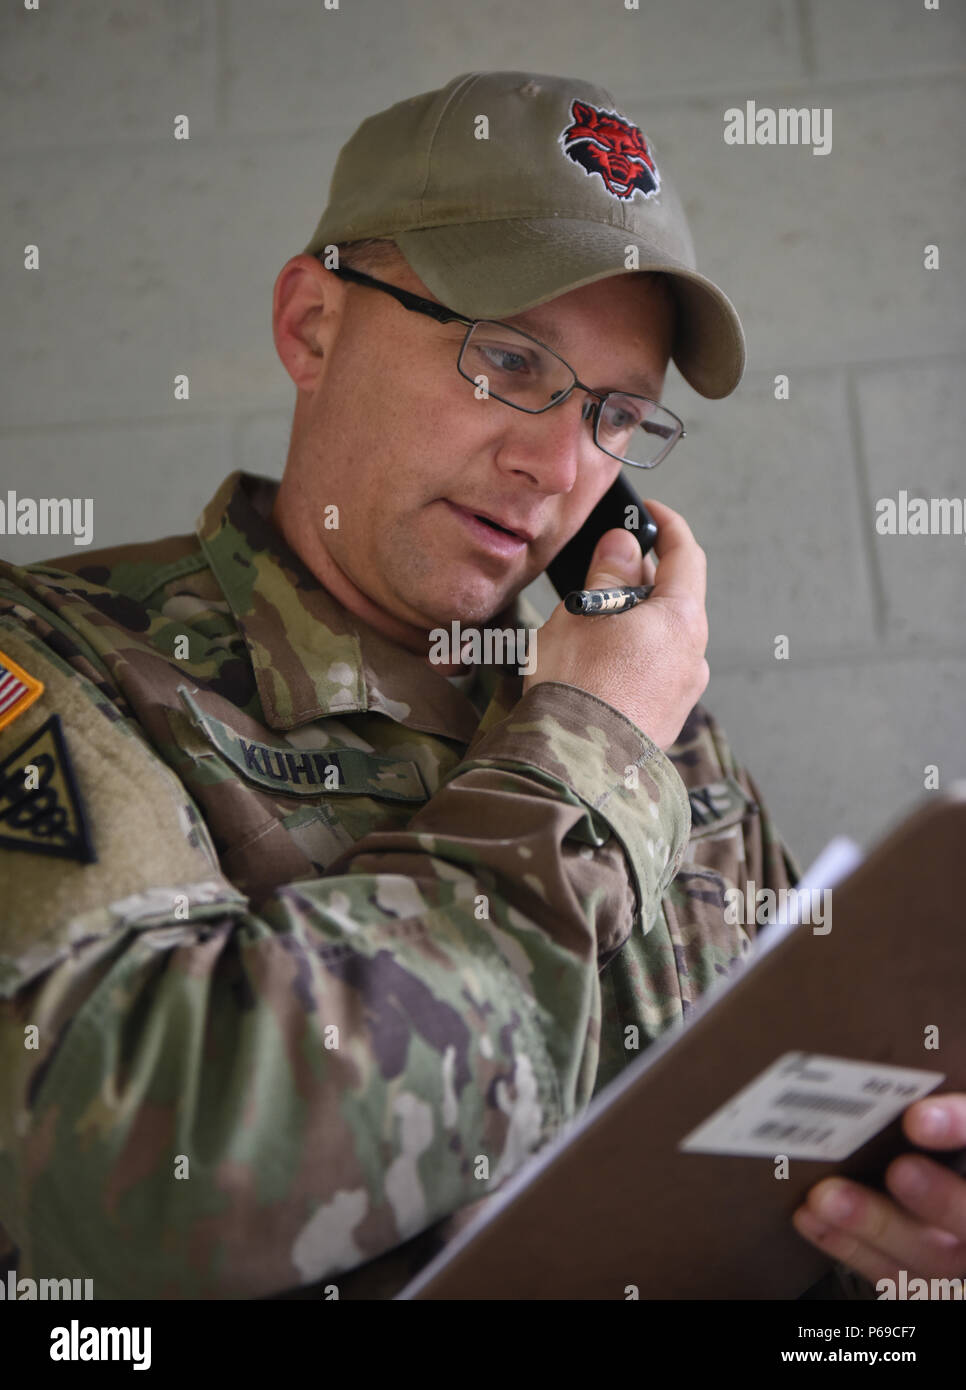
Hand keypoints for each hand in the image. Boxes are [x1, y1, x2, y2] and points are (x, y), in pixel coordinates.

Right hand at [523, 497, 708, 749]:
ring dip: (634, 619)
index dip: (668, 527)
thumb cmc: (578, 686)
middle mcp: (694, 656)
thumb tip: (624, 546)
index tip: (650, 513)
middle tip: (606, 566)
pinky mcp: (665, 719)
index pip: (687, 556)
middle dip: (642, 578)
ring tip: (591, 620)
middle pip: (675, 599)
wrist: (576, 764)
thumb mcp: (584, 613)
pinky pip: (654, 671)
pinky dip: (632, 653)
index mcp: (682, 620)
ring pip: (662, 638)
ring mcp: (683, 692)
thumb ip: (608, 575)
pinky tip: (598, 660)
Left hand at [792, 1095, 965, 1289]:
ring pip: (933, 1257)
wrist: (932, 1181)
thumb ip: (933, 1090)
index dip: (963, 1127)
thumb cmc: (924, 1128)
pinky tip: (812, 1217)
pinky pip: (893, 1274)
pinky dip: (850, 1247)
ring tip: (826, 1198)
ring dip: (875, 1227)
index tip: (919, 1119)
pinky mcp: (923, 1272)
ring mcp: (958, 1248)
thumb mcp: (939, 1094)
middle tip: (896, 1171)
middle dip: (938, 1198)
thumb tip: (899, 1020)